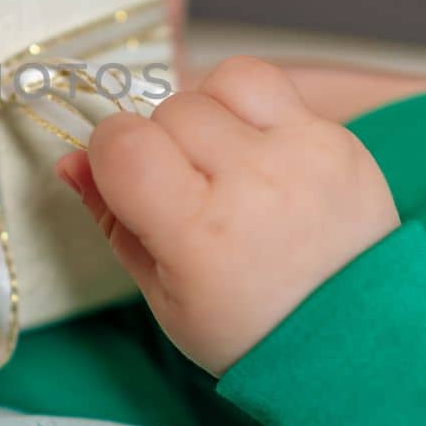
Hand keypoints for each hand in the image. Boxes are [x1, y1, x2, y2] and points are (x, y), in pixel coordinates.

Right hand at [56, 56, 398, 374]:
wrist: (354, 343)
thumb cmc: (249, 328)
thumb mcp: (163, 293)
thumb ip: (111, 219)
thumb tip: (71, 161)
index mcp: (200, 234)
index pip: (123, 142)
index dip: (111, 153)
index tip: (127, 179)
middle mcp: (255, 183)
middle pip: (171, 109)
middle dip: (164, 140)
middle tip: (189, 190)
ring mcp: (304, 155)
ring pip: (225, 81)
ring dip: (212, 111)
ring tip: (226, 160)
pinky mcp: (341, 141)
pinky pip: (277, 90)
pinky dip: (257, 116)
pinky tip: (266, 163)